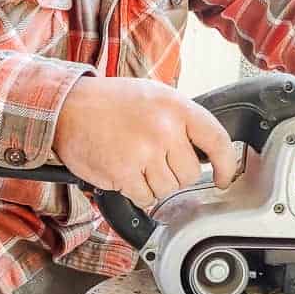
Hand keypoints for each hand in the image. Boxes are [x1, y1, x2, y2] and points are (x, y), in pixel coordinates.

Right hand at [53, 76, 237, 208]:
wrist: (67, 107)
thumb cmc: (110, 103)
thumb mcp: (154, 96)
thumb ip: (181, 120)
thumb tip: (206, 152)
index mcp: (176, 106)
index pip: (217, 140)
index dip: (226, 164)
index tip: (225, 177)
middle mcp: (164, 128)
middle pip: (190, 174)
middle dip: (174, 173)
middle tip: (153, 160)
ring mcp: (144, 151)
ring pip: (168, 189)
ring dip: (153, 184)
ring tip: (135, 162)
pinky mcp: (123, 172)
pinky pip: (145, 197)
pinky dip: (136, 191)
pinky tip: (124, 172)